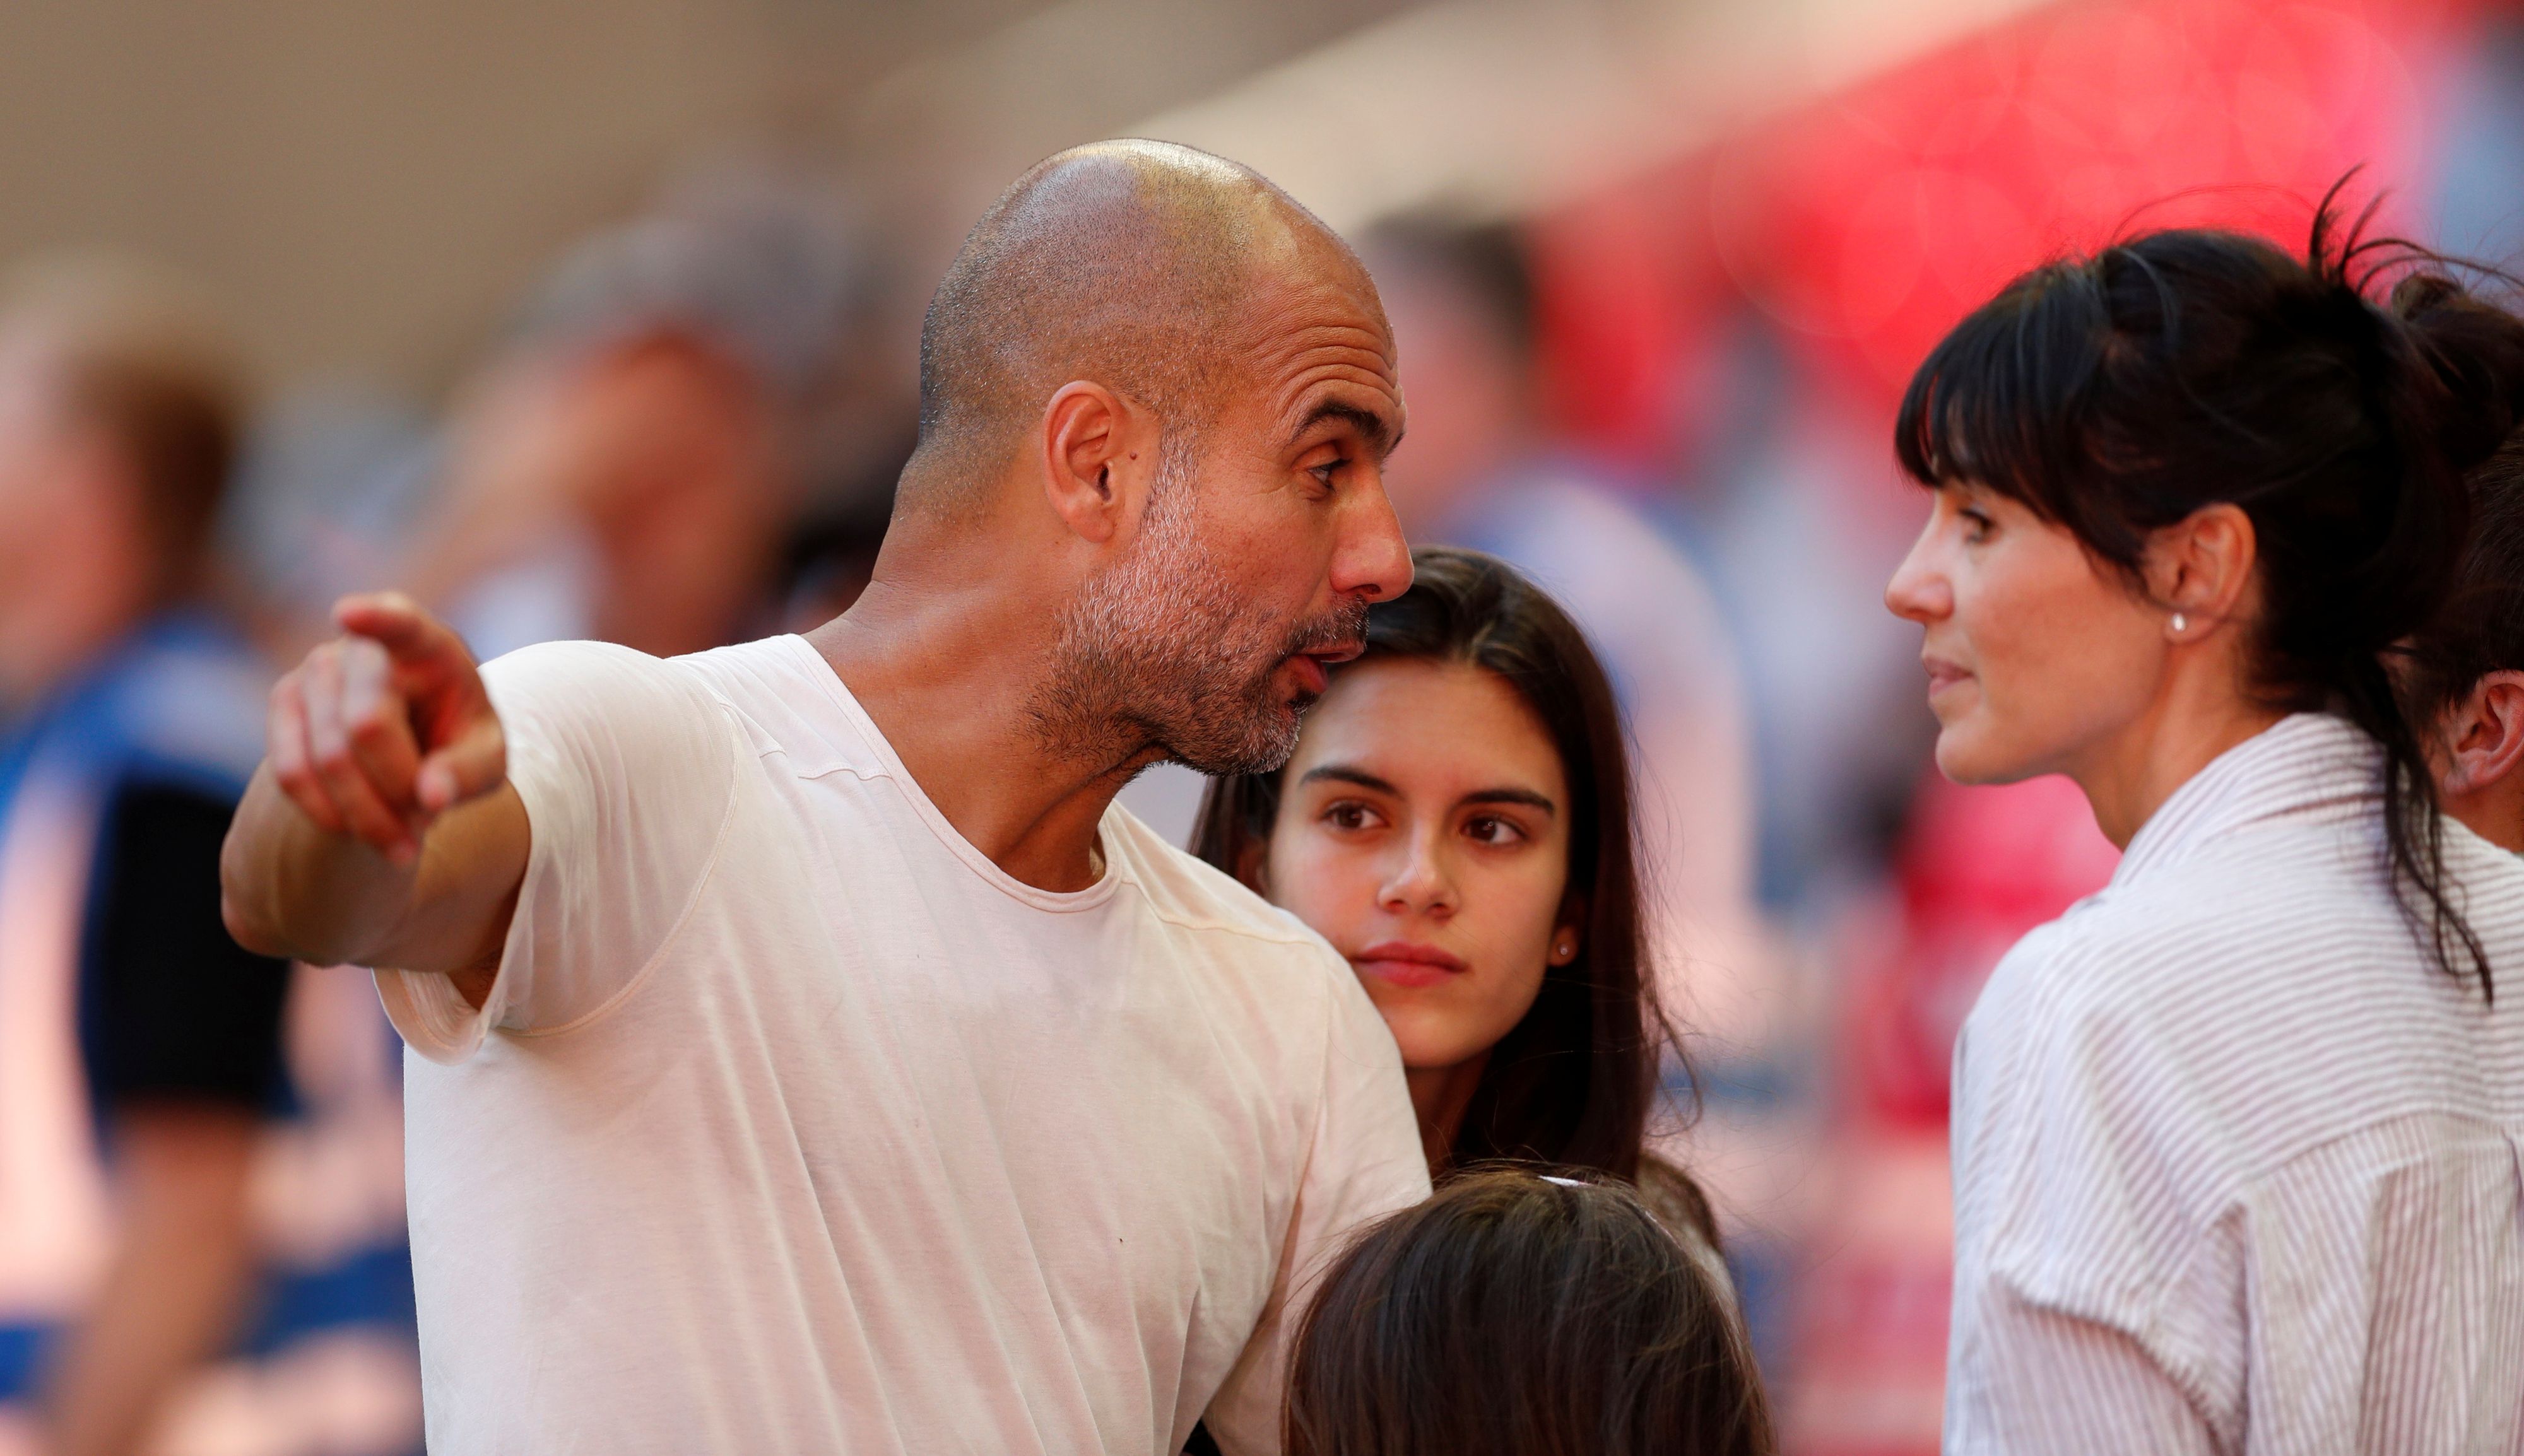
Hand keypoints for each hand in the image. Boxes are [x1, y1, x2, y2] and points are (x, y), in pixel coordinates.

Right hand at [266, 593, 505, 865]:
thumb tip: (431, 796)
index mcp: (426, 645)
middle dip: (397, 789)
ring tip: (403, 841)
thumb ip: (468, 774)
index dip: (375, 619)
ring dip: (367, 815)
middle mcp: (363, 647)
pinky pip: (291, 773)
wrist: (411, 748)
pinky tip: (359, 833)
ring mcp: (316, 670)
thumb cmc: (457, 742)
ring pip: (326, 758)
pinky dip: (328, 814)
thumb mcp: (486, 759)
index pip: (401, 624)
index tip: (348, 615)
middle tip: (427, 824)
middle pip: (367, 726)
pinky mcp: (284, 702)